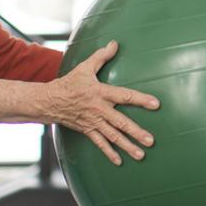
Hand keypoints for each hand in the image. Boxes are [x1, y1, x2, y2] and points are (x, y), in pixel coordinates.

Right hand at [51, 40, 159, 164]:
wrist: (49, 101)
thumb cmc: (70, 83)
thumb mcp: (85, 67)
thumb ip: (101, 56)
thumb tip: (115, 43)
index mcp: (101, 92)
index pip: (125, 96)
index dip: (141, 100)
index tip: (156, 104)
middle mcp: (99, 109)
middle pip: (120, 122)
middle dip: (136, 132)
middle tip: (151, 140)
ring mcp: (93, 122)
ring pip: (113, 136)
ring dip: (127, 146)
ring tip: (141, 154)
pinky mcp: (87, 130)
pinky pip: (100, 143)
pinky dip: (109, 153)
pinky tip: (120, 161)